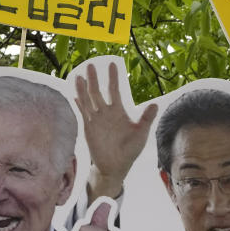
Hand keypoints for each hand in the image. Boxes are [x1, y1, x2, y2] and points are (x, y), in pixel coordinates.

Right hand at [74, 62, 157, 202]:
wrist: (116, 166)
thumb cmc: (130, 150)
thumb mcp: (141, 133)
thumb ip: (146, 118)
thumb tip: (155, 104)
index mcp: (119, 111)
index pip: (115, 90)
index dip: (114, 77)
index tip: (113, 64)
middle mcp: (106, 113)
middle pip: (98, 92)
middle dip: (95, 79)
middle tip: (91, 64)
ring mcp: (96, 120)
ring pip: (88, 100)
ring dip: (83, 88)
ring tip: (79, 76)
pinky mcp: (89, 128)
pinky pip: (83, 113)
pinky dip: (79, 104)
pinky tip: (74, 94)